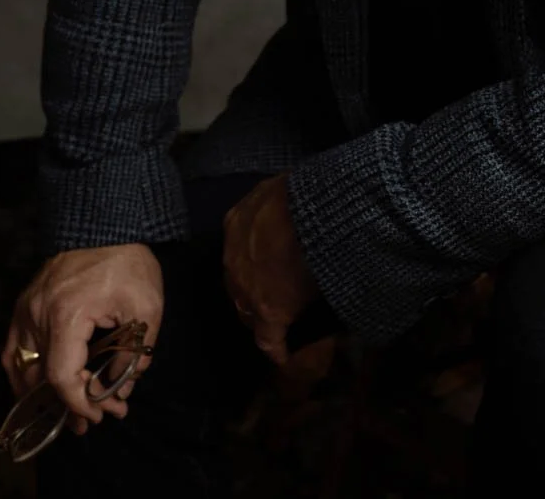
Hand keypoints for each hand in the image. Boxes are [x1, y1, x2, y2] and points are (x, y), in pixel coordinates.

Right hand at [2, 244, 162, 436]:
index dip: (81, 403)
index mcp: (66, 314)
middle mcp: (37, 314)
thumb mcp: (146, 307)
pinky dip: (24, 373)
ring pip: (21, 367)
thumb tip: (122, 389)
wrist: (106, 221)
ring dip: (43, 394)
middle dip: (66, 406)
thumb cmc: (128, 262)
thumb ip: (135, 352)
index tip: (104, 414)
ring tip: (70, 412)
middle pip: (39, 377)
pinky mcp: (25, 303)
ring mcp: (26, 308)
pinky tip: (42, 387)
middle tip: (92, 421)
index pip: (62, 376)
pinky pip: (14, 349)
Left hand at [222, 172, 319, 366]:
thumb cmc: (301, 193)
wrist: (311, 213)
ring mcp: (248, 289)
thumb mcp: (281, 188)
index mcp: (236, 223)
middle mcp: (233, 259)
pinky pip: (269, 338)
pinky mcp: (269, 312)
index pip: (240, 249)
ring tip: (281, 322)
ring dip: (263, 315)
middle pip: (239, 282)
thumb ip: (276, 199)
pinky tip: (284, 355)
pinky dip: (277, 347)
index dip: (253, 259)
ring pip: (250, 310)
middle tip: (274, 292)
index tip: (266, 265)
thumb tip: (288, 201)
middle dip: (253, 288)